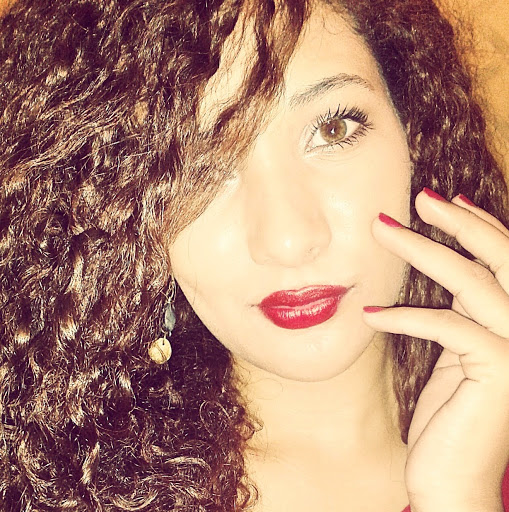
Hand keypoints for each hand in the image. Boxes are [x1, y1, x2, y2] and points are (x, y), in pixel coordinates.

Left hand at [363, 188, 508, 511]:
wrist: (452, 478)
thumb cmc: (449, 416)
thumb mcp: (454, 353)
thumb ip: (458, 313)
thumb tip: (441, 270)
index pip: (504, 261)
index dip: (479, 225)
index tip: (445, 200)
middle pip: (501, 258)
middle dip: (460, 222)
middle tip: (419, 196)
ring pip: (471, 282)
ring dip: (420, 251)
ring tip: (381, 229)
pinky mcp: (498, 371)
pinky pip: (446, 327)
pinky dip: (404, 316)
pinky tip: (369, 314)